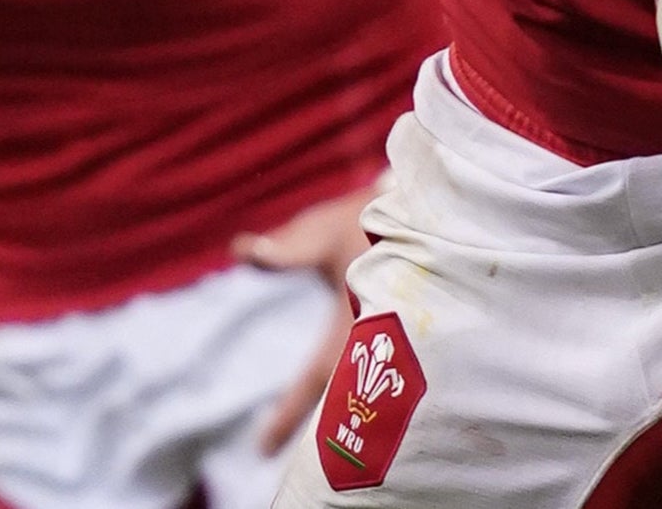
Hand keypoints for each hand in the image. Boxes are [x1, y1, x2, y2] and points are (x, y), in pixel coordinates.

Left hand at [234, 178, 381, 453]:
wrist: (421, 212)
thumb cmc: (363, 221)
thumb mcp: (323, 232)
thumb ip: (287, 250)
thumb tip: (241, 249)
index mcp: (350, 326)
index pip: (313, 382)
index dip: (287, 416)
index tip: (260, 449)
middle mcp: (372, 344)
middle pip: (339, 401)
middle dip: (310, 426)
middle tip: (269, 448)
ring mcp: (388, 343)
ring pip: (359, 392)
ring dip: (335, 413)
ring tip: (304, 437)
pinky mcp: (398, 336)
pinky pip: (374, 377)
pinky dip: (355, 395)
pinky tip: (343, 404)